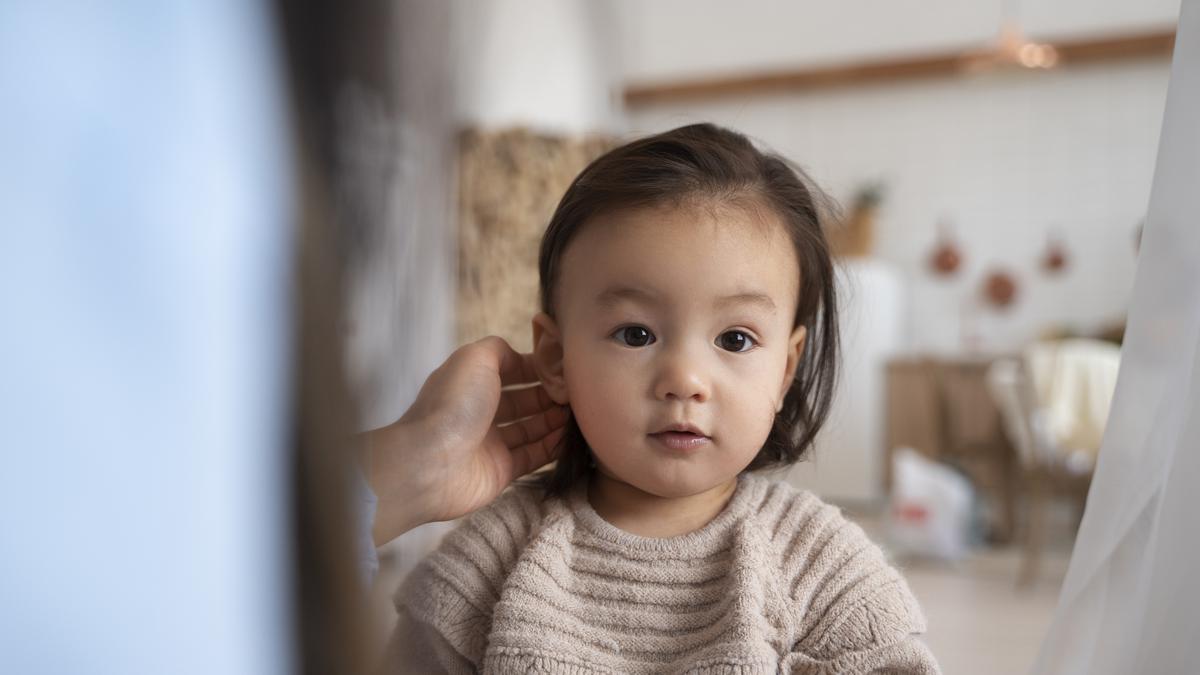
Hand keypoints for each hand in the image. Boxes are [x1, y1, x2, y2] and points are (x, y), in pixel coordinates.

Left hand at [366, 336, 567, 545]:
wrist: (431, 463)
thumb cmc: (453, 405)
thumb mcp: (474, 358)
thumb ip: (498, 349)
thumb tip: (520, 356)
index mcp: (472, 383)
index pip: (511, 372)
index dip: (537, 369)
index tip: (565, 369)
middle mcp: (481, 411)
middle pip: (523, 401)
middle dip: (550, 396)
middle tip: (579, 393)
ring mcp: (490, 443)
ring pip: (530, 429)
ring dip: (554, 421)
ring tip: (581, 413)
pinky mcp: (500, 471)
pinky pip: (532, 457)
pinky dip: (551, 447)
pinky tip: (571, 438)